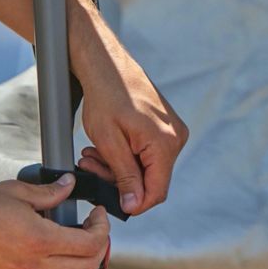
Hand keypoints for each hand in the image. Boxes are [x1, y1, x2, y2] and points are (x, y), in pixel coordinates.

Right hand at [0, 173, 111, 268]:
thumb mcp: (17, 191)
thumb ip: (49, 192)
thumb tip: (70, 185)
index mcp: (40, 239)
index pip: (90, 244)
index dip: (102, 228)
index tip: (97, 213)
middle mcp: (35, 265)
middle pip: (87, 268)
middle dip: (98, 247)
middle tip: (91, 228)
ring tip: (74, 247)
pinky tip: (51, 262)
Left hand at [73, 35, 187, 216]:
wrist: (107, 64)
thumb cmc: (106, 96)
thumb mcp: (109, 142)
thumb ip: (125, 176)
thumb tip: (134, 204)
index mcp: (165, 143)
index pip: (157, 192)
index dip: (134, 203)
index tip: (111, 200)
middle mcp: (176, 137)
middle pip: (151, 179)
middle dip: (119, 179)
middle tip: (91, 167)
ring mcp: (172, 130)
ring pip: (146, 166)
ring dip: (118, 166)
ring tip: (93, 154)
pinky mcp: (165, 126)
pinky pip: (147, 152)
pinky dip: (126, 154)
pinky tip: (106, 146)